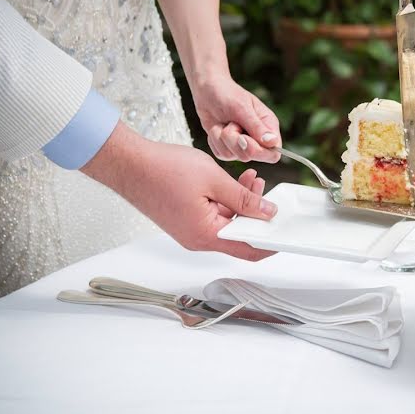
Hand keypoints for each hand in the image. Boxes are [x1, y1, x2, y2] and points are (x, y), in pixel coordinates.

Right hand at [81, 122, 276, 260]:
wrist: (129, 163)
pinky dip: (227, 200)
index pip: (248, 250)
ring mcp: (190, 230)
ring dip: (243, 203)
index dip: (270, 241)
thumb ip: (244, 198)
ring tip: (251, 178)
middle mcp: (197, 238)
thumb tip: (267, 212)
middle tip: (267, 191)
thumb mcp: (214, 180)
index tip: (285, 230)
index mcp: (206, 235)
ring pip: (228, 222)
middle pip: (239, 235)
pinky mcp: (186, 219)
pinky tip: (234, 181)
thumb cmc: (162, 170)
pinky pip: (214, 215)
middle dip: (257, 214)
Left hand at [192, 73, 281, 163]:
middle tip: (230, 124)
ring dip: (223, 139)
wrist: (207, 91)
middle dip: (236, 142)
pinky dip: (215, 141)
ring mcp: (242, 144)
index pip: (273, 152)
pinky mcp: (228, 147)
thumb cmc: (227, 94)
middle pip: (252, 156)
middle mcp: (257, 138)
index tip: (244, 138)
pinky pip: (222, 155)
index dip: (260, 152)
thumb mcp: (242, 108)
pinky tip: (217, 128)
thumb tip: (272, 142)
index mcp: (268, 126)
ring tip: (224, 123)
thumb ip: (256, 127)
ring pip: (234, 156)